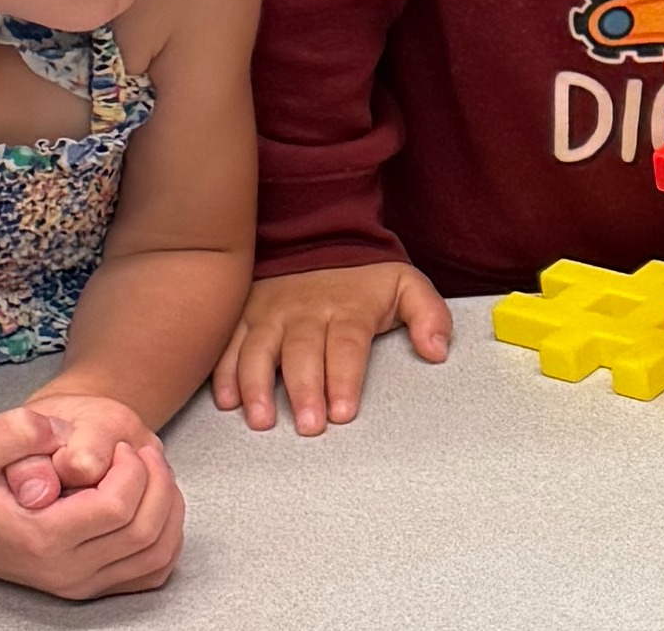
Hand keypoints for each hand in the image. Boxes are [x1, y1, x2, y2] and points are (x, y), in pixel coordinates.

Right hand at [0, 409, 182, 599]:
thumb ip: (13, 433)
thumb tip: (58, 439)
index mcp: (39, 539)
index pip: (117, 508)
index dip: (130, 468)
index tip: (117, 448)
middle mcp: (64, 571)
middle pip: (146, 530)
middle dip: (156, 480)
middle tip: (139, 453)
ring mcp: (82, 584)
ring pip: (159, 551)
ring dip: (168, 504)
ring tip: (149, 473)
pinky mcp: (95, 586)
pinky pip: (155, 568)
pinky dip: (168, 532)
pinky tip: (150, 502)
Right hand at [214, 261, 448, 434]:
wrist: (320, 238)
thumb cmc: (366, 278)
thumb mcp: (407, 285)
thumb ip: (430, 316)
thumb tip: (438, 351)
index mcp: (348, 308)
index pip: (347, 347)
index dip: (344, 380)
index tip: (344, 413)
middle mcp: (306, 312)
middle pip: (303, 354)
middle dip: (305, 391)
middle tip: (309, 426)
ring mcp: (272, 313)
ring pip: (260, 351)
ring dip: (258, 387)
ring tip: (262, 420)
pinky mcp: (246, 315)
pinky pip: (230, 345)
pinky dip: (225, 373)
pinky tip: (228, 401)